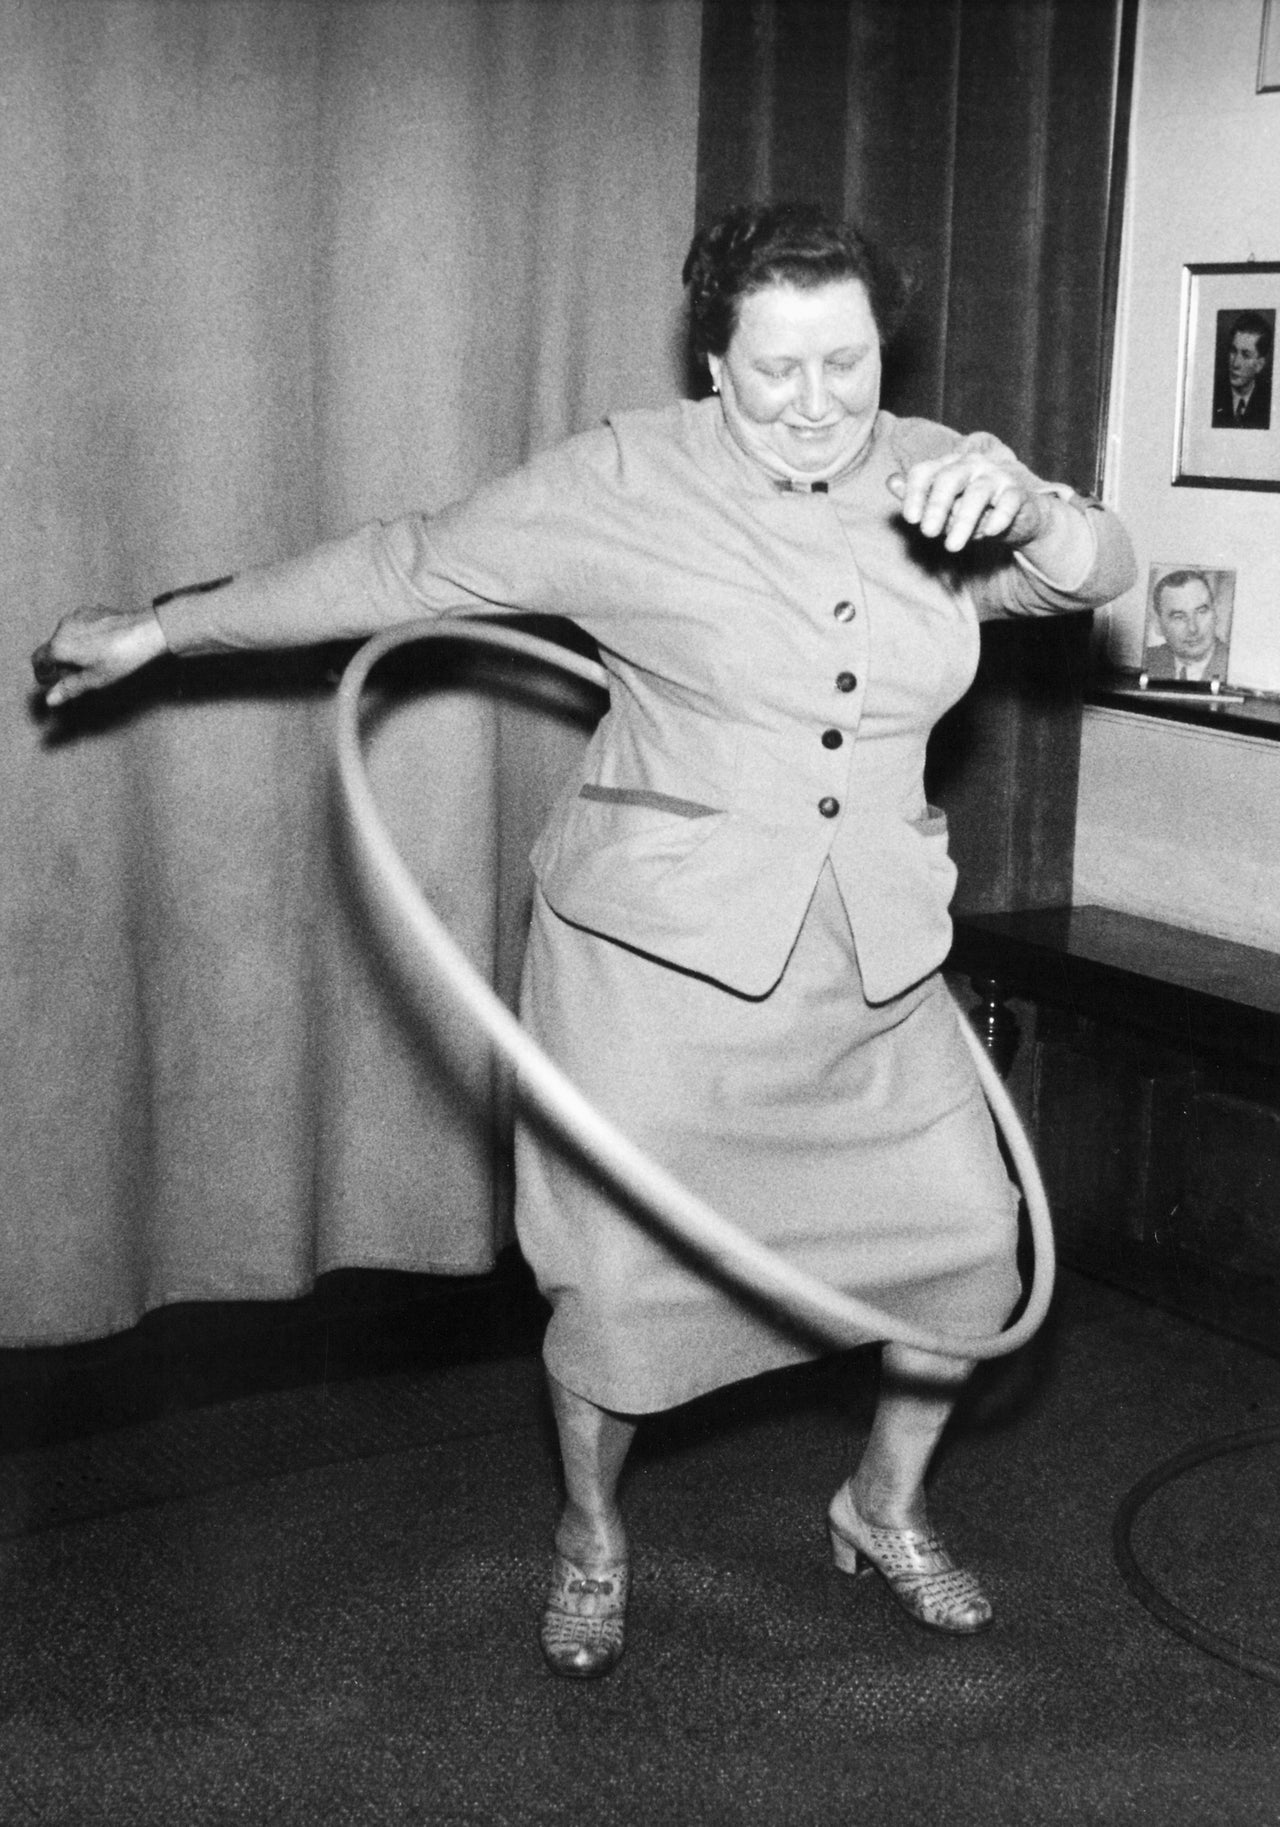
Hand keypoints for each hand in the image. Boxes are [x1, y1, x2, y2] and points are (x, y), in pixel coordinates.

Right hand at [31, 604, 168, 707]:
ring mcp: (76, 616)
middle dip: (61, 662)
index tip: (51, 681)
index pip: (39, 659)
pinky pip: (80, 626)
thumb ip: (70, 688)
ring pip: (66, 635)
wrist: (145, 631)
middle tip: (78, 676)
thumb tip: (51, 699)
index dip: (42, 672)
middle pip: (53, 647)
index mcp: (59, 646)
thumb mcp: (94, 679)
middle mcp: (63, 627)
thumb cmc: (121, 657)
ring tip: (93, 661)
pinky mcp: (91, 609)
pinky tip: (102, 646)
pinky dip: (84, 637)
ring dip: (72, 649)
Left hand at [888, 433, 1049, 553]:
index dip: (914, 493)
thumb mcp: (941, 505)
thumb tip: (891, 481)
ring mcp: (997, 476)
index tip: (910, 520)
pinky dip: (999, 517)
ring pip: (978, 492)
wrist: (1015, 515)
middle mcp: (972, 465)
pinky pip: (1009, 502)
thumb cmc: (970, 509)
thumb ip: (917, 495)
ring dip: (963, 520)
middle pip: (950, 478)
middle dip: (936, 506)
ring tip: (951, 546)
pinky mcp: (1018, 493)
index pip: (924, 471)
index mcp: (948, 465)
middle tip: (927, 533)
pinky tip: (989, 532)